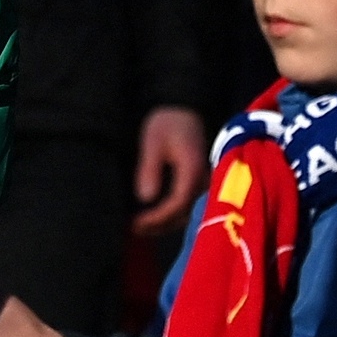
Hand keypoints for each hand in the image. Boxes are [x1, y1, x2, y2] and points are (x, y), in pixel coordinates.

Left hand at [132, 105, 207, 234]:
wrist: (183, 106)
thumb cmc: (167, 122)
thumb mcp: (153, 142)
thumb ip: (149, 169)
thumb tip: (145, 199)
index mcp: (192, 171)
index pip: (176, 204)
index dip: (155, 218)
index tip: (135, 222)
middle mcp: (201, 181)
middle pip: (183, 214)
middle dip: (158, 226)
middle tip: (134, 229)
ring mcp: (202, 182)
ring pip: (186, 212)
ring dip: (164, 223)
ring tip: (141, 226)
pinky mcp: (197, 181)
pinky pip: (186, 204)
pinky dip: (170, 213)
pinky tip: (154, 215)